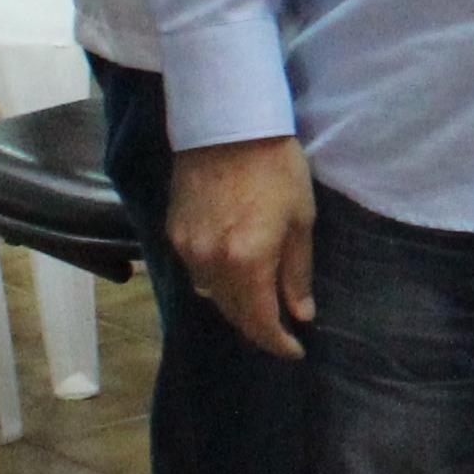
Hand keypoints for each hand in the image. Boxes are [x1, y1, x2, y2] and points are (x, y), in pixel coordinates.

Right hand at [168, 138, 316, 358]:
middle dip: (257, 326)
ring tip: (258, 300)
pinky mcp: (172, 231)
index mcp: (247, 262)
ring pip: (210, 294)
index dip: (277, 342)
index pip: (259, 322)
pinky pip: (195, 270)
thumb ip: (297, 272)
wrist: (227, 123)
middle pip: (232, 313)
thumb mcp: (301, 220)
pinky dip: (214, 278)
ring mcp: (187, 248)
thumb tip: (301, 314)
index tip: (295, 350)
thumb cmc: (276, 167)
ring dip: (235, 303)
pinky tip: (231, 270)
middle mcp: (210, 263)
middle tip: (279, 329)